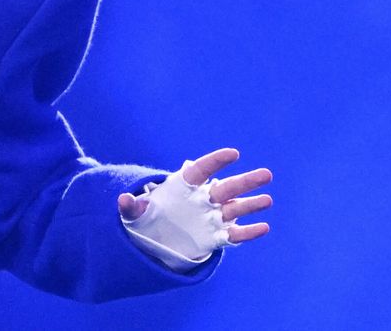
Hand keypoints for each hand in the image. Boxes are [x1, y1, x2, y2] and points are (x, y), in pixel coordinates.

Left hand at [118, 147, 271, 244]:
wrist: (154, 238)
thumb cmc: (147, 217)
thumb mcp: (135, 213)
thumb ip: (132, 206)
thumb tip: (122, 200)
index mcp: (184, 185)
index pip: (201, 170)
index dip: (216, 161)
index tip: (233, 153)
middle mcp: (203, 199)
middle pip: (226, 188)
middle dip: (245, 181)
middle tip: (267, 174)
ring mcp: (211, 217)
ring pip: (234, 209)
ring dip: (251, 205)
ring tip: (267, 200)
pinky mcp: (215, 236)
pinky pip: (234, 234)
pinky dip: (248, 232)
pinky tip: (263, 227)